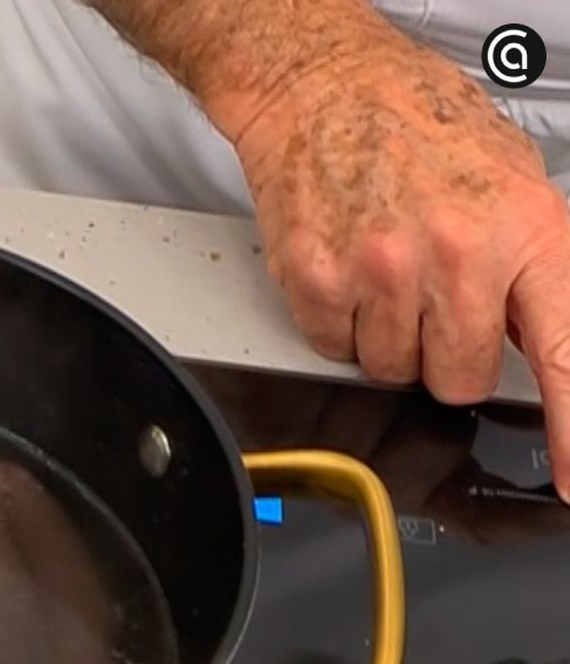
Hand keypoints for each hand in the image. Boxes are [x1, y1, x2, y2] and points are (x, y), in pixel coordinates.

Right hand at [227, 37, 569, 500]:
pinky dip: (339, 324)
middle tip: (435, 302)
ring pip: (392, 370)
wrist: (322, 86)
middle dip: (448, 358)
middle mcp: (455, 255)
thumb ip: (531, 270)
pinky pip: (335, 348)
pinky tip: (347, 271)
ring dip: (389, 339)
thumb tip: (543, 348)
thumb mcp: (510, 184)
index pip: (563, 354)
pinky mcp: (316, 282)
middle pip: (459, 379)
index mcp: (522, 229)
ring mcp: (380, 272)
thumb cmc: (416, 124)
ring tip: (386, 273)